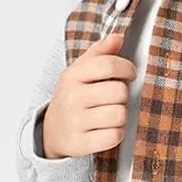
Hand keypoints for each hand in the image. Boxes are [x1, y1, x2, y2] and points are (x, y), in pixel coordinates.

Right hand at [41, 32, 134, 158]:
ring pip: (120, 114)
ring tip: (109, 114)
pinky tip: (106, 130)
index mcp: (72, 76)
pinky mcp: (80, 144)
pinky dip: (115, 134)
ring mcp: (75, 122)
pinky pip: (114, 136)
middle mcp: (72, 98)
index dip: (127, 68)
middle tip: (114, 99)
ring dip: (120, 115)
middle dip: (123, 95)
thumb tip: (118, 37)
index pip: (109, 65)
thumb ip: (100, 53)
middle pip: (119, 91)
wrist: (51, 132)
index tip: (129, 74)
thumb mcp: (80, 72)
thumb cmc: (73, 98)